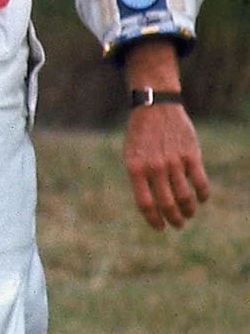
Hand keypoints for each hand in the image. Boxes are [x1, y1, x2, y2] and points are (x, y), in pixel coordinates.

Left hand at [123, 103, 209, 229]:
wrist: (154, 106)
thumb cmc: (140, 134)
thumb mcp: (131, 154)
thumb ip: (140, 178)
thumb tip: (151, 205)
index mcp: (135, 168)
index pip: (145, 203)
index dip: (153, 220)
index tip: (160, 227)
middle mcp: (154, 167)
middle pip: (167, 204)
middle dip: (174, 219)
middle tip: (178, 224)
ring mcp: (173, 161)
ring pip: (185, 197)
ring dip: (188, 210)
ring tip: (188, 213)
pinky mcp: (191, 155)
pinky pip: (200, 183)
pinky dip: (202, 195)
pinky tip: (201, 198)